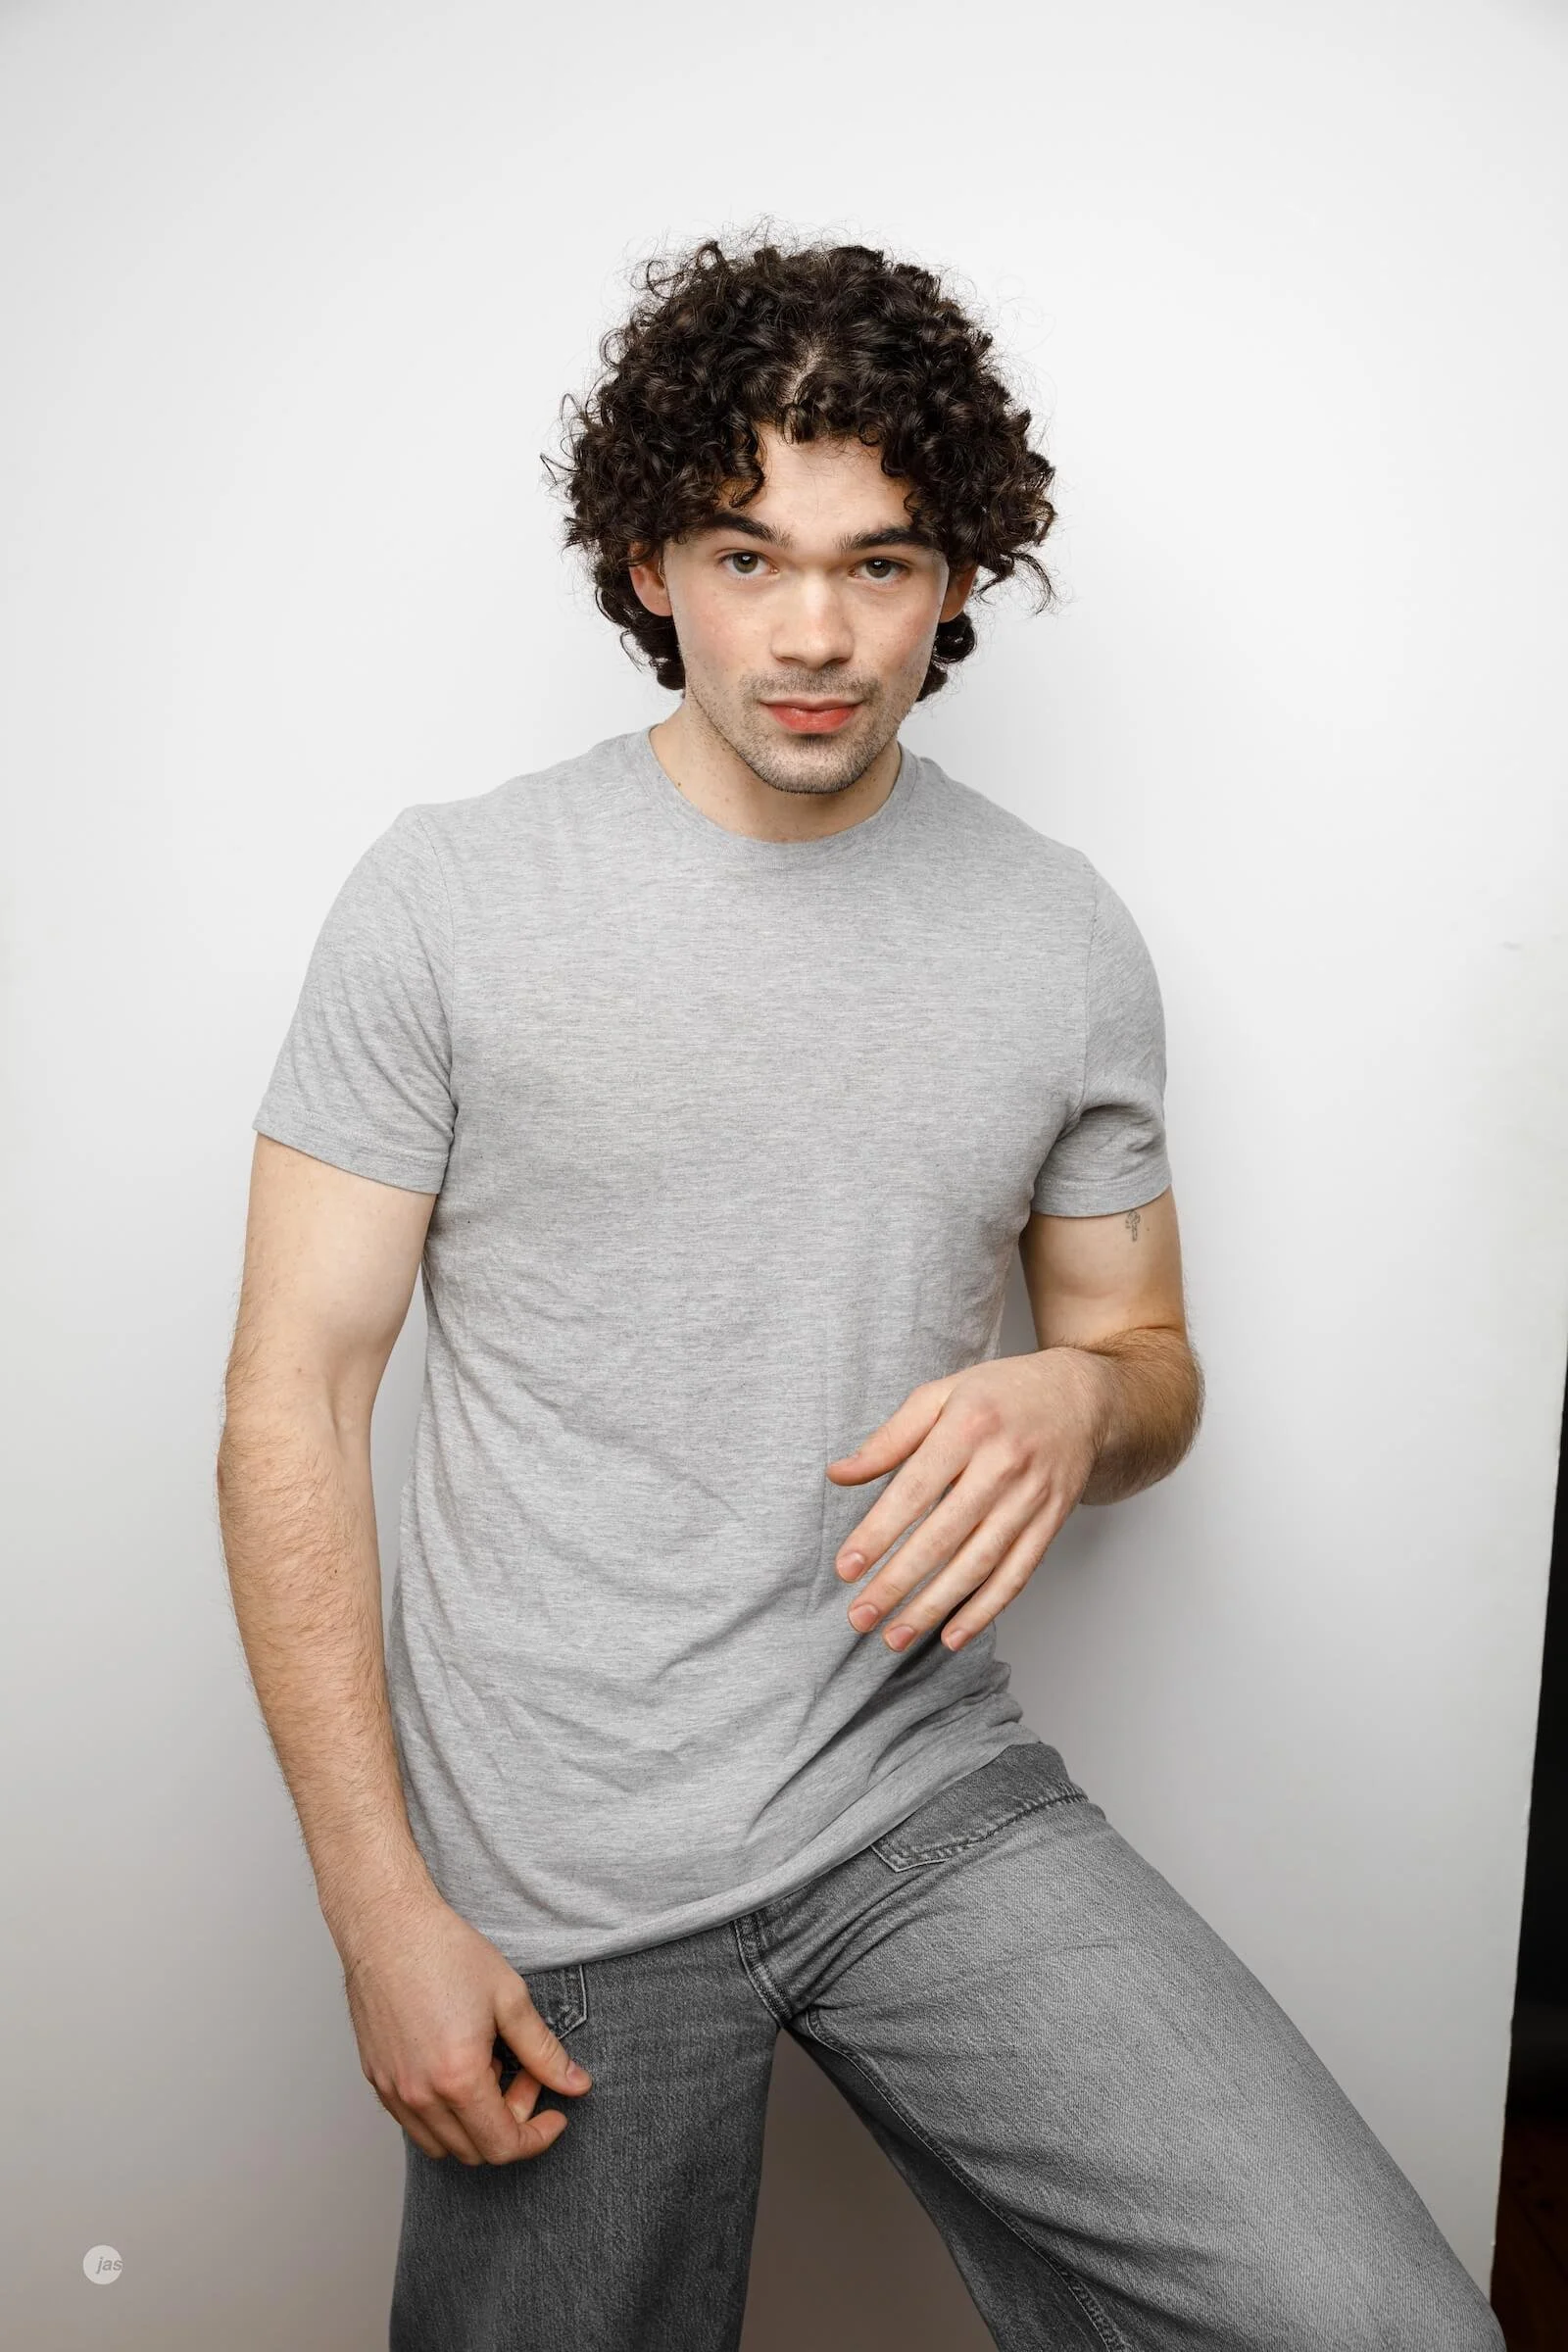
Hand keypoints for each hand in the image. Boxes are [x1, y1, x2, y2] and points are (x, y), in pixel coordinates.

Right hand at [336, 1888, 591, 2164]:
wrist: (389, 1928)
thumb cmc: (446, 1953)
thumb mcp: (510, 1998)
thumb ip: (545, 2051)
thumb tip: (576, 2085)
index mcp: (458, 2079)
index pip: (504, 2146)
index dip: (538, 2138)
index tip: (556, 2116)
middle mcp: (420, 2096)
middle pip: (475, 2151)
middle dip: (510, 2122)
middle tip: (525, 2075)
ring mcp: (393, 2091)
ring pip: (443, 2143)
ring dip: (475, 2122)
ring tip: (490, 2065)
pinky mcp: (377, 2079)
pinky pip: (415, 2123)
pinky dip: (444, 2113)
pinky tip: (458, 2065)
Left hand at [826, 1350, 1110, 1654]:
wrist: (1081, 1397)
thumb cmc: (1001, 1394)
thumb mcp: (941, 1395)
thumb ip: (890, 1438)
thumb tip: (839, 1474)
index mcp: (969, 1426)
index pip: (915, 1490)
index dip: (878, 1533)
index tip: (846, 1568)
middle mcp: (1004, 1465)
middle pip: (944, 1536)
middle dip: (898, 1583)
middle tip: (860, 1616)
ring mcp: (1032, 1498)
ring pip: (979, 1564)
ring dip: (934, 1607)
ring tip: (895, 1636)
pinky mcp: (1051, 1523)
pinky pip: (1016, 1574)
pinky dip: (984, 1610)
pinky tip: (952, 1635)